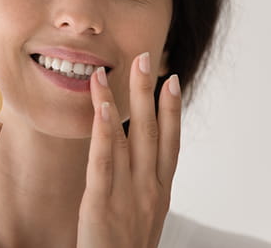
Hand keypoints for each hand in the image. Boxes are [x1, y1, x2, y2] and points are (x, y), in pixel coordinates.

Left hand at [77, 53, 181, 247]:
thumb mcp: (145, 215)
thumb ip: (144, 186)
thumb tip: (140, 162)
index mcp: (160, 191)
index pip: (171, 142)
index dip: (172, 110)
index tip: (172, 81)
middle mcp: (150, 188)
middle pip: (152, 132)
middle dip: (150, 93)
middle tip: (146, 59)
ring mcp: (128, 194)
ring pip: (127, 139)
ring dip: (122, 101)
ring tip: (114, 71)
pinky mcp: (102, 203)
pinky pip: (103, 161)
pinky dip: (104, 132)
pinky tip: (102, 108)